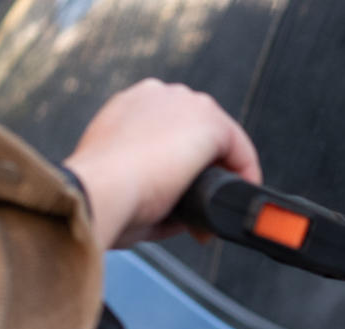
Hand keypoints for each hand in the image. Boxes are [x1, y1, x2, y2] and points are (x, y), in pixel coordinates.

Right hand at [63, 80, 260, 249]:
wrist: (98, 191)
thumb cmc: (102, 197)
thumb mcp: (125, 187)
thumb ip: (158, 191)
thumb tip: (189, 216)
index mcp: (129, 107)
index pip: (171, 130)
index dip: (184, 167)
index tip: (185, 199)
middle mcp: (156, 96)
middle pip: (198, 133)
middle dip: (206, 171)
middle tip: (203, 210)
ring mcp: (183, 104)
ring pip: (220, 139)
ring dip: (225, 173)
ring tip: (222, 207)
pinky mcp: (209, 121)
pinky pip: (240, 148)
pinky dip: (246, 174)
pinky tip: (239, 198)